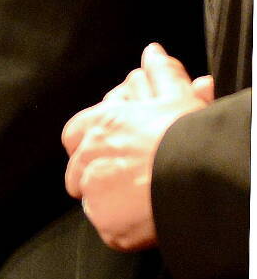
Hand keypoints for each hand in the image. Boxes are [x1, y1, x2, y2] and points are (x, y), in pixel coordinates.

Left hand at [62, 43, 203, 250]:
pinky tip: (145, 218)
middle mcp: (90, 156)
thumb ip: (161, 74)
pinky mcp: (108, 225)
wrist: (203, 180)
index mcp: (101, 124)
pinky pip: (106, 227)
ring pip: (92, 198)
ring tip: (142, 199)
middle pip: (78, 169)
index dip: (92, 143)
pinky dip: (122, 225)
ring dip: (109, 199)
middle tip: (131, 179)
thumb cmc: (192, 137)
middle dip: (97, 173)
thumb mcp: (178, 98)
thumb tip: (153, 52)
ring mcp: (96, 193)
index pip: (75, 133)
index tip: (114, 151)